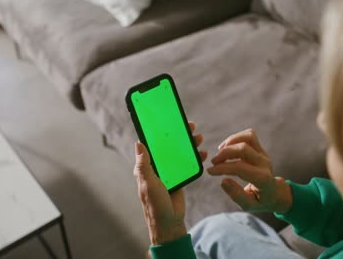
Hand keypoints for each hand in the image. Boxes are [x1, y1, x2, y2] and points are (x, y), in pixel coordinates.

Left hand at [134, 122, 207, 244]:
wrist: (169, 223)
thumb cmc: (155, 204)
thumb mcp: (148, 183)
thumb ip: (144, 164)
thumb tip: (139, 143)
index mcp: (146, 167)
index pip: (151, 144)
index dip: (158, 132)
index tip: (167, 120)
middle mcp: (157, 167)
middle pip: (168, 146)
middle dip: (179, 135)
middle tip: (190, 125)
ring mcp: (169, 172)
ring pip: (179, 153)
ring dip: (189, 145)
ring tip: (199, 137)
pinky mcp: (179, 178)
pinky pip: (188, 164)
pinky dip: (195, 158)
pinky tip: (203, 153)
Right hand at [207, 129, 291, 212]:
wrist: (275, 193)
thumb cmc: (260, 200)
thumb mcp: (249, 205)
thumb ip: (236, 195)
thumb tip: (223, 181)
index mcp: (263, 179)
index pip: (240, 168)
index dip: (223, 168)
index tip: (210, 171)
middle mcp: (265, 164)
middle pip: (243, 149)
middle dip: (225, 153)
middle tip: (213, 162)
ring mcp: (264, 154)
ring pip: (248, 137)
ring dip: (230, 142)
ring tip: (220, 152)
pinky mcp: (261, 149)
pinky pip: (249, 136)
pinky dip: (235, 138)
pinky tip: (226, 147)